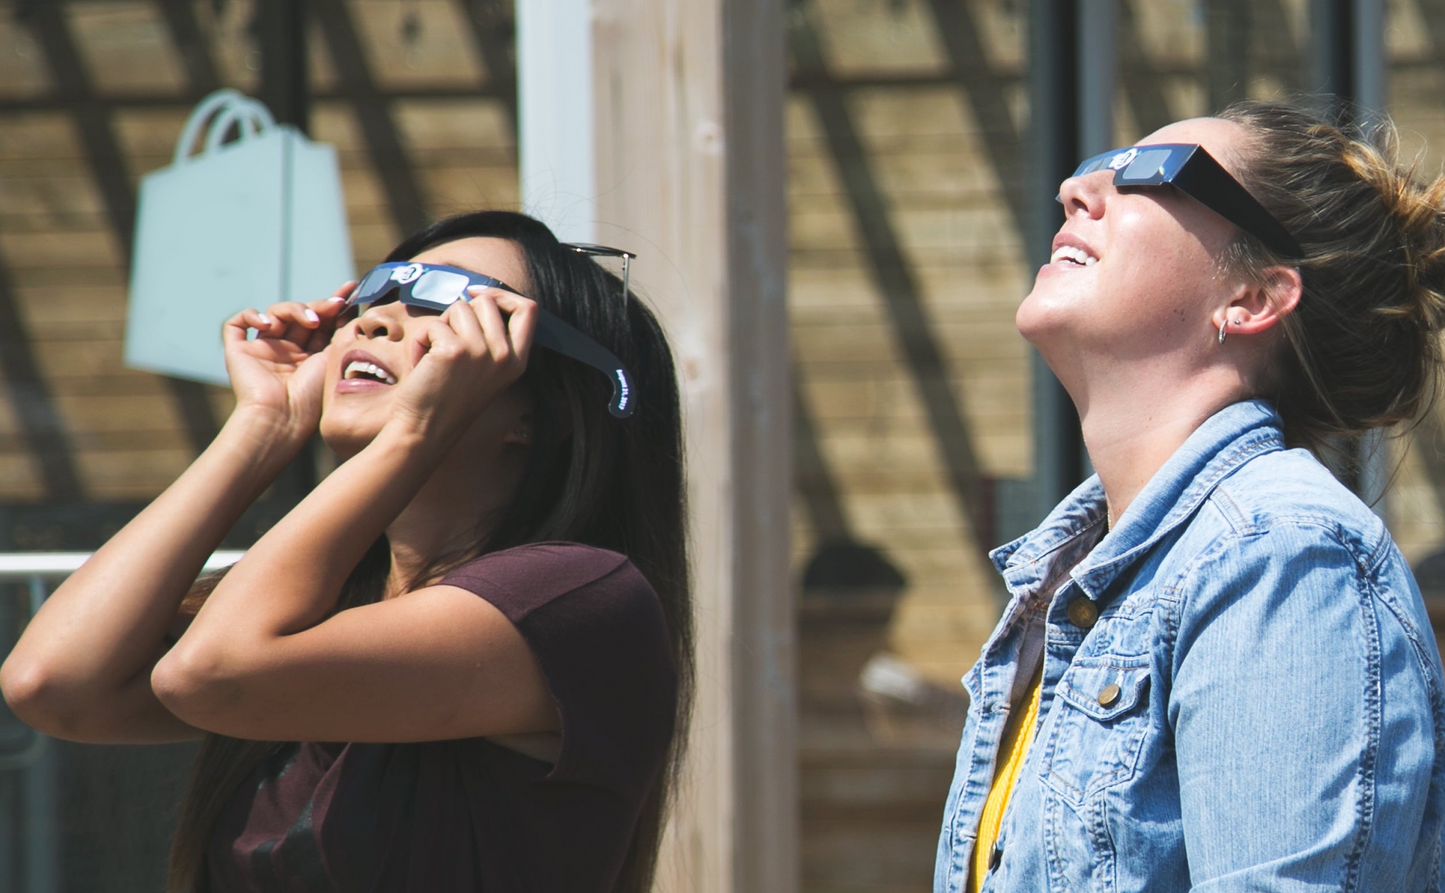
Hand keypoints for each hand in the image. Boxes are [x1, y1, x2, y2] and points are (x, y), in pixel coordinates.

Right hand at [223, 282, 354, 443]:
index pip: (322, 323)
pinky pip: (237, 323)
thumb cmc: (312, 398)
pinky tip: (268, 325)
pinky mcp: (238, 351)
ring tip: (310, 321)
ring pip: (276, 312)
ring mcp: (262, 350)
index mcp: (311, 358)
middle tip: (334, 305)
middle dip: (319, 305)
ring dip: (295, 309)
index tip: (351, 289)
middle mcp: (287, 353)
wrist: (281, 419)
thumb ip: (342, 333)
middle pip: (301, 315)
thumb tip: (352, 308)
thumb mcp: (335, 359)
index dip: (334, 304)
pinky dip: (252, 315)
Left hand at [387, 286, 537, 442]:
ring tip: (434, 357)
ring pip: (459, 308)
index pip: (529, 309)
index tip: (476, 295)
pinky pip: (433, 325)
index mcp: (518, 360)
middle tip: (448, 343)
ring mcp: (482, 352)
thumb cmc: (447, 397)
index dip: (502, 294)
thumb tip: (476, 296)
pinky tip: (422, 365)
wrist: (425, 429)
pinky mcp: (454, 351)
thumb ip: (490, 336)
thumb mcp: (484, 367)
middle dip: (460, 313)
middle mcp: (505, 355)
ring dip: (439, 327)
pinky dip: (420, 341)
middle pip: (487, 302)